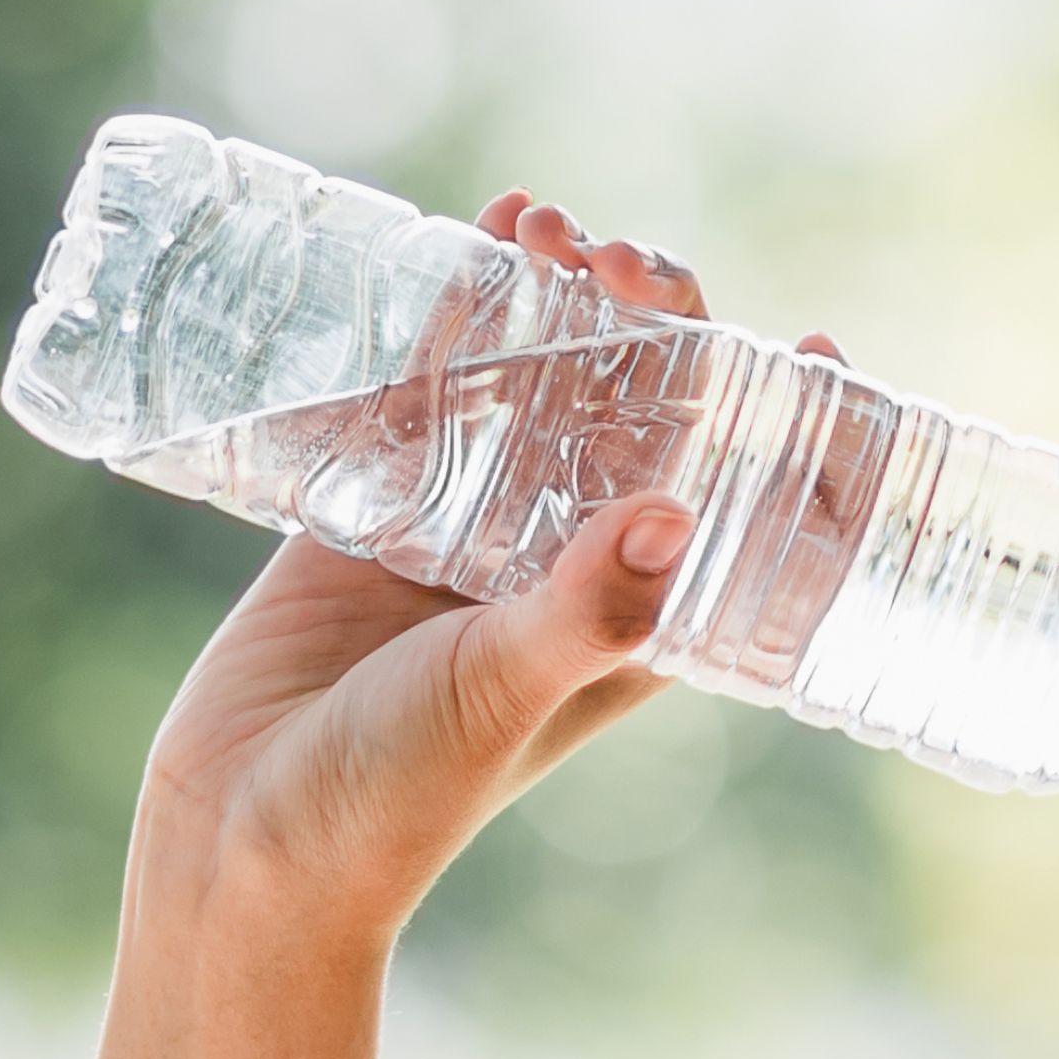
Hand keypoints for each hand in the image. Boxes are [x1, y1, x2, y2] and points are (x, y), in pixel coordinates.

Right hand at [126, 198, 846, 940]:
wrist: (242, 837)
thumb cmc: (394, 798)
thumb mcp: (500, 694)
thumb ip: (581, 611)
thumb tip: (671, 514)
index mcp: (635, 622)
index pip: (749, 513)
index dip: (795, 431)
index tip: (815, 342)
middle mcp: (565, 567)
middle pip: (643, 416)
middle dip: (649, 324)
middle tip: (618, 257)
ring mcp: (471, 533)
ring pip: (539, 386)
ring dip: (549, 299)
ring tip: (536, 220)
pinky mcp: (377, 511)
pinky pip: (428, 392)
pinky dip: (450, 319)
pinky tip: (462, 245)